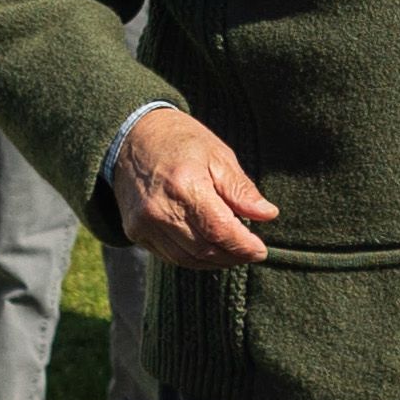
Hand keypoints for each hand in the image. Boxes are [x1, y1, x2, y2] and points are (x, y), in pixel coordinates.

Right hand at [110, 107, 277, 268]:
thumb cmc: (181, 143)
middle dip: (233, 256)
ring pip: (187, 259)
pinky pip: (170, 256)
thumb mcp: (218, 155)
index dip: (243, 245)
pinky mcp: (135, 232)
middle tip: (251, 252)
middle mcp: (159, 208)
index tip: (260, 250)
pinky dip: (194, 258)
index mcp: (184, 184)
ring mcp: (144, 223)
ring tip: (233, 251)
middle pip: (204, 249)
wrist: (132, 138)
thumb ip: (240, 189)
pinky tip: (210, 249)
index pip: (219, 229)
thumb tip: (268, 214)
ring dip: (215, 261)